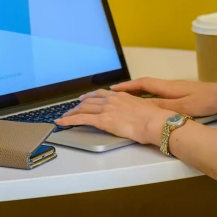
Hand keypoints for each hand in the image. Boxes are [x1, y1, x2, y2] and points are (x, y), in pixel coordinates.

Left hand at [54, 89, 174, 144]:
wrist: (155, 122)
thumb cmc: (154, 118)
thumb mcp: (144, 108)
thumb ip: (134, 109)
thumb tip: (134, 115)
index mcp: (122, 96)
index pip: (102, 94)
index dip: (91, 96)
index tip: (85, 98)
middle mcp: (112, 99)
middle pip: (90, 100)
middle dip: (79, 105)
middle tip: (72, 109)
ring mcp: (107, 109)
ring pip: (83, 108)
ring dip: (72, 112)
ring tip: (65, 117)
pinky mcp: (103, 120)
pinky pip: (81, 118)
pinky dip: (69, 120)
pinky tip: (62, 122)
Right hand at [109, 76, 216, 116]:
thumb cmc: (206, 101)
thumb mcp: (182, 107)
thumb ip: (161, 106)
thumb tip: (140, 105)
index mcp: (168, 87)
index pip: (142, 83)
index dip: (127, 86)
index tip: (113, 89)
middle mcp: (170, 85)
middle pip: (145, 84)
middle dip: (130, 88)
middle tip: (115, 94)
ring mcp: (177, 89)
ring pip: (153, 89)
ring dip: (139, 92)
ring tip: (127, 100)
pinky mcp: (184, 94)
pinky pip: (160, 93)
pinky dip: (150, 97)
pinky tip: (151, 105)